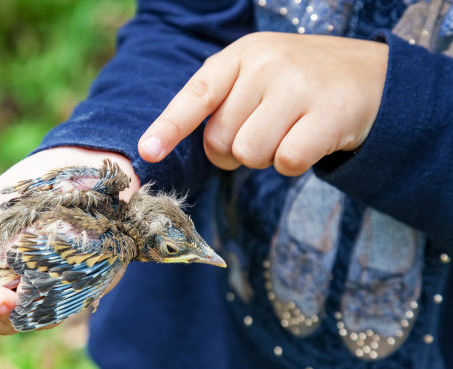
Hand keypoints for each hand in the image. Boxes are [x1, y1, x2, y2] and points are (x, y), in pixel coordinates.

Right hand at [0, 146, 139, 333]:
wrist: (81, 161)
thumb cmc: (32, 185)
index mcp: (0, 270)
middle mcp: (26, 284)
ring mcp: (56, 286)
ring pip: (26, 318)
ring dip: (3, 314)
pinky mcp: (88, 284)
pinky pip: (62, 305)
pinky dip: (38, 307)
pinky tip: (17, 298)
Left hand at [138, 32, 387, 175]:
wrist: (371, 77)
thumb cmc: (299, 84)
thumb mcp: (258, 76)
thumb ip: (221, 102)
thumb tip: (190, 147)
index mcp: (242, 54)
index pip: (197, 94)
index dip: (169, 126)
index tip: (148, 150)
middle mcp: (267, 64)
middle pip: (221, 140)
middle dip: (236, 149)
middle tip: (265, 130)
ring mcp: (298, 86)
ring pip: (250, 154)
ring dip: (266, 156)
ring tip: (289, 131)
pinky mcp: (329, 113)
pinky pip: (286, 162)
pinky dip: (294, 162)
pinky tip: (312, 138)